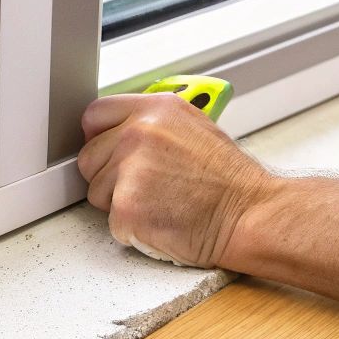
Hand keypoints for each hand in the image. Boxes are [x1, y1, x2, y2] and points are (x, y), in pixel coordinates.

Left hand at [77, 92, 273, 267]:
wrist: (249, 213)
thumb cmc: (228, 180)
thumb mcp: (192, 127)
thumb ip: (151, 124)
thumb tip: (118, 132)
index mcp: (154, 109)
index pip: (95, 114)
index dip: (99, 138)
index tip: (107, 151)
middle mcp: (138, 133)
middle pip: (89, 158)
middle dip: (109, 176)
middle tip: (146, 187)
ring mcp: (130, 169)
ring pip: (96, 192)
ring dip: (120, 204)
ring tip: (159, 203)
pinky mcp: (127, 206)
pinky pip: (111, 222)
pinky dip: (132, 229)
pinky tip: (160, 221)